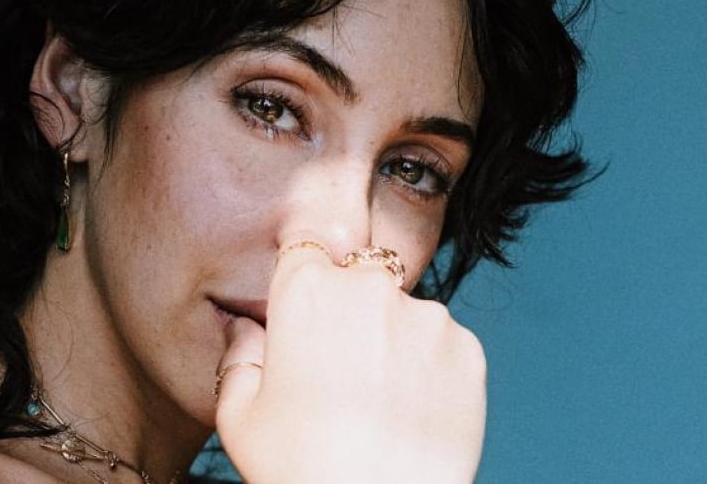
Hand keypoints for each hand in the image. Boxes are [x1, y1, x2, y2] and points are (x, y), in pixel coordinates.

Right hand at [214, 241, 486, 483]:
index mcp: (307, 290)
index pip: (304, 245)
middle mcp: (370, 287)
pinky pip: (441, 343)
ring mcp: (426, 316)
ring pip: (402, 311)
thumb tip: (246, 327)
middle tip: (340, 370)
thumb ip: (238, 354)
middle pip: (357, 275)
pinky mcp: (468, 348)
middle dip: (348, 309)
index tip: (306, 308)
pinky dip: (428, 367)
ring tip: (378, 401)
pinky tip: (409, 411)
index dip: (303, 275)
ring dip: (392, 338)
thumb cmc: (299, 469)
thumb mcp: (238, 417)